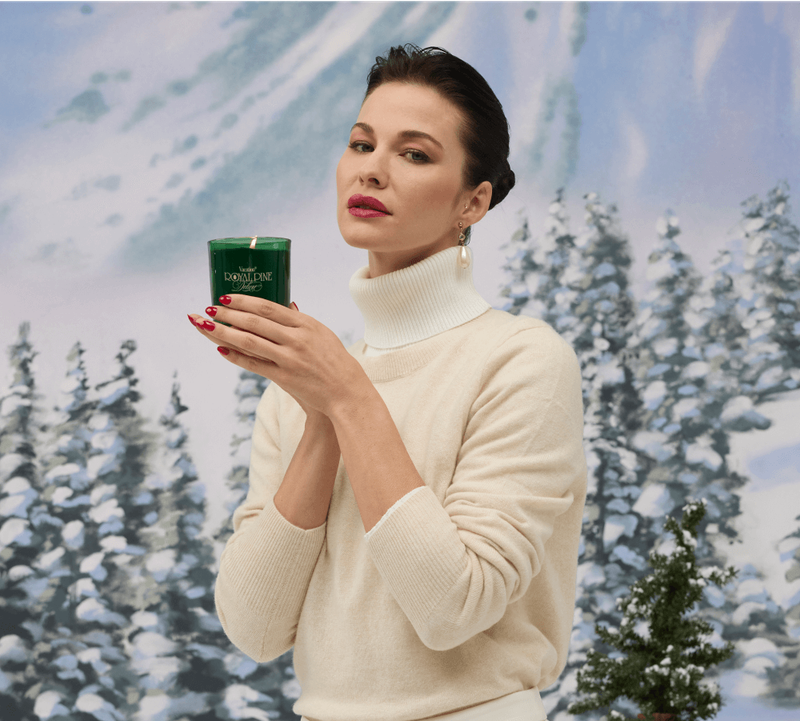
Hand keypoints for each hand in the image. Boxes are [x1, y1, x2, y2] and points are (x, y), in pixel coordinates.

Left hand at [188, 295, 367, 418]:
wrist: (346, 391)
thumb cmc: (335, 362)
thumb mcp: (322, 334)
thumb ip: (301, 321)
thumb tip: (287, 305)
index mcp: (307, 324)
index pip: (269, 308)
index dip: (245, 301)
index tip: (227, 297)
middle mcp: (297, 339)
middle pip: (255, 322)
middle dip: (229, 314)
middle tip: (209, 308)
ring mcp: (290, 358)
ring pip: (249, 341)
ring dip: (225, 331)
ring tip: (206, 324)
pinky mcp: (284, 377)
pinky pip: (254, 364)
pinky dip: (235, 356)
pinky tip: (220, 349)